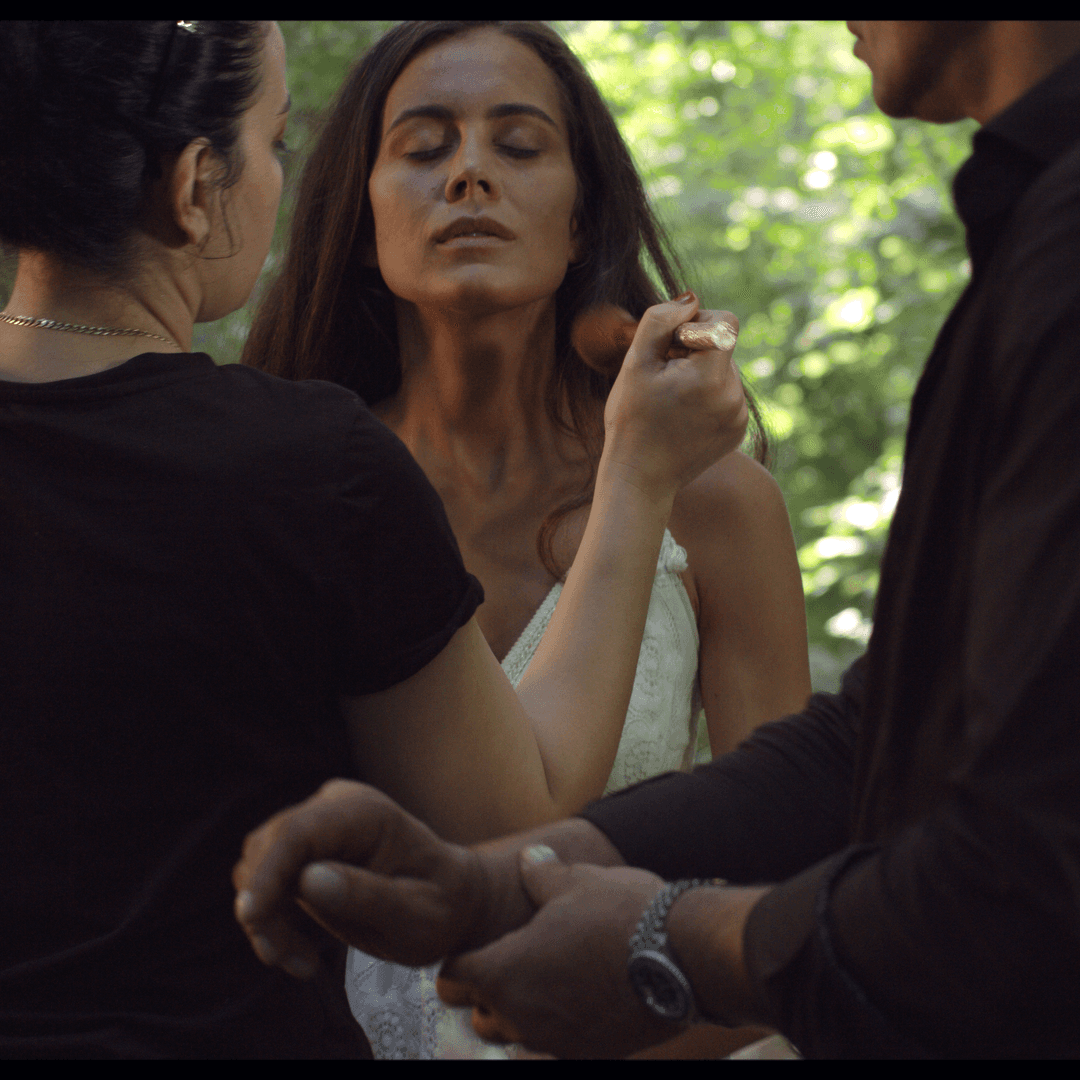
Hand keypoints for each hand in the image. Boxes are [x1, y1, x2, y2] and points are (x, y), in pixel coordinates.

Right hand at [232, 779, 484, 977]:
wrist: (449, 901)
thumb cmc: (441, 908)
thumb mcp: (417, 916)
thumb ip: (368, 896)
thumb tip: (309, 879)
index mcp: (366, 812)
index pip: (298, 832)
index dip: (269, 872)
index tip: (251, 917)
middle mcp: (335, 806)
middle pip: (269, 846)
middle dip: (265, 908)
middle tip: (291, 961)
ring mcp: (317, 823)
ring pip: (257, 863)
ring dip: (265, 919)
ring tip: (300, 962)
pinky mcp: (304, 848)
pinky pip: (264, 880)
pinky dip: (270, 920)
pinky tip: (298, 954)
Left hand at [436, 848, 684, 1058]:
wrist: (682, 960)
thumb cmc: (620, 916)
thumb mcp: (575, 882)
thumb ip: (540, 874)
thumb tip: (528, 857)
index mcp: (505, 971)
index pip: (453, 975)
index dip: (462, 956)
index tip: (478, 943)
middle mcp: (521, 1015)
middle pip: (480, 1012)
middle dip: (487, 990)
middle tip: (514, 958)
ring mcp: (554, 1040)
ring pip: (515, 1034)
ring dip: (521, 1011)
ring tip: (547, 976)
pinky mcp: (588, 1053)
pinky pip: (554, 1042)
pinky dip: (558, 1022)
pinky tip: (580, 993)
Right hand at [601, 295, 746, 499]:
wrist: (640, 478)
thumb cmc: (630, 420)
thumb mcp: (636, 364)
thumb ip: (660, 320)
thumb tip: (691, 300)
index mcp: (712, 376)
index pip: (724, 322)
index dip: (695, 324)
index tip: (670, 347)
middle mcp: (735, 395)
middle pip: (723, 348)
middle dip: (694, 353)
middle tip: (663, 378)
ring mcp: (739, 415)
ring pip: (724, 372)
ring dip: (700, 376)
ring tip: (670, 402)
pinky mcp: (739, 430)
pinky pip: (727, 396)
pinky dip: (707, 398)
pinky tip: (681, 417)